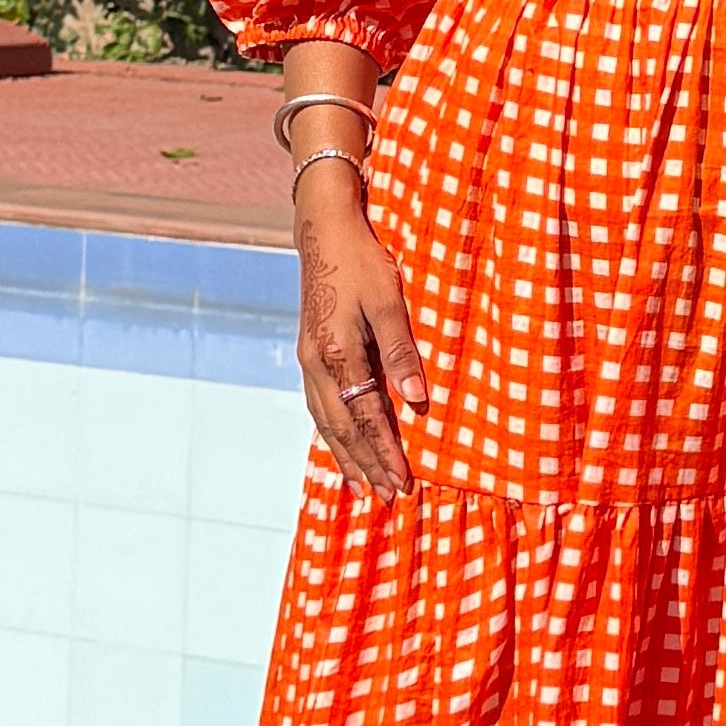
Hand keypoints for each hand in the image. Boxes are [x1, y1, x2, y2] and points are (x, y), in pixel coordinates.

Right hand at [295, 168, 427, 498]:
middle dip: (364, 464)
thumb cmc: (360, 259)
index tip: (402, 483)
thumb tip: (416, 399)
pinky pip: (318, 404)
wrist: (323, 227)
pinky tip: (340, 442)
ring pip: (325, 420)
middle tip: (385, 497)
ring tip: (360, 484)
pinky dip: (331, 431)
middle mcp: (316, 363)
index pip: (365, 418)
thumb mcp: (387, 300)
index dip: (385, 452)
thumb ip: (401, 350)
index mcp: (336, 354)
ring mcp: (309, 359)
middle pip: (341, 428)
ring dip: (344, 454)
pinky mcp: (310, 351)